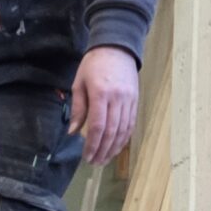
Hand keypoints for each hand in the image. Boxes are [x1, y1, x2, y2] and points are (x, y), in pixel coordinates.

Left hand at [72, 46, 138, 165]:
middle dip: (103, 150)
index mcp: (100, 94)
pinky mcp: (135, 101)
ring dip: (114, 148)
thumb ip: (78, 109)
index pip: (98, 126)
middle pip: (111, 132)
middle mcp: (117, 99)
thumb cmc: (93, 65)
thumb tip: (74, 132)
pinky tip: (116, 147)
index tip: (87, 156)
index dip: (93, 145)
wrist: (117, 48)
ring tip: (104, 159)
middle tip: (95, 162)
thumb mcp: (79, 84)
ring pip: (123, 130)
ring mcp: (129, 100)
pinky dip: (124, 138)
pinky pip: (131, 124)